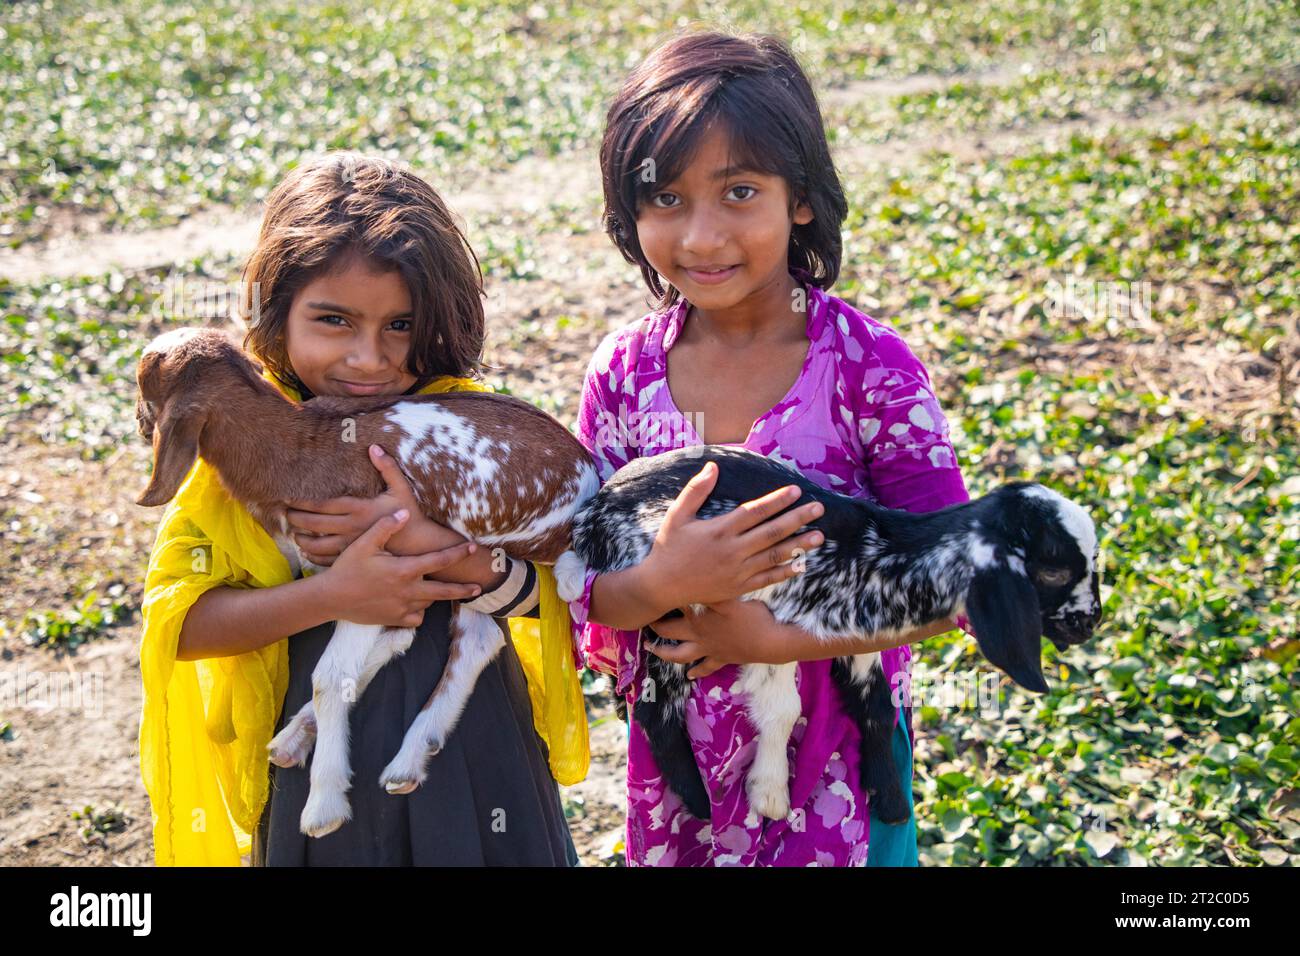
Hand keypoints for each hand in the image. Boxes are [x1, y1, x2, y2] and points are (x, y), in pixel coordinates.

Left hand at [286, 444, 460, 565]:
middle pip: (314, 524)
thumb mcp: (401, 488)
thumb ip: (388, 467)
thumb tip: (374, 447)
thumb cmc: (410, 514)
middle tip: (285, 513)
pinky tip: (307, 551)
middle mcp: (351, 528)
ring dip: (301, 539)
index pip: (323, 504)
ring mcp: (351, 546)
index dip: (303, 501)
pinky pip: (327, 560)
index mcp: (359, 509)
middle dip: (295, 518)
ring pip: (316, 544)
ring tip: (293, 533)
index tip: (288, 498)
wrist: (419, 545)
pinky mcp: (354, 559)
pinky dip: (313, 556)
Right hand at [320, 509, 482, 627]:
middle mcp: (408, 591)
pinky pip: (416, 618)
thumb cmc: (347, 568)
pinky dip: (419, 611)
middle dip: (463, 589)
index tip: (472, 548)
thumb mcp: (364, 543)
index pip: (438, 560)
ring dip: (434, 595)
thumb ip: (386, 527)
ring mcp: (402, 608)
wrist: (331, 598)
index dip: (457, 553)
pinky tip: (416, 604)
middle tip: (479, 587)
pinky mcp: (394, 620)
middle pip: (444, 591)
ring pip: (429, 602)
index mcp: (404, 570)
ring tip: (438, 589)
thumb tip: (405, 514)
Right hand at [639, 460, 825, 611]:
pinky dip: (785, 572)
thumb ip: (695, 491)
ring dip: (798, 545)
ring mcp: (737, 571)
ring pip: (774, 556)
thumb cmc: (668, 547)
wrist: (661, 586)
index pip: (755, 512)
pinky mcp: (738, 587)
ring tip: (819, 536)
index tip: (796, 490)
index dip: (777, 500)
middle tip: (819, 508)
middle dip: (797, 519)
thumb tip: (713, 467)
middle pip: (771, 532)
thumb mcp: (677, 515)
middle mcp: (732, 551)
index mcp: (719, 530)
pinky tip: (801, 564)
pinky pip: (766, 579)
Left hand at [644, 598, 787, 679]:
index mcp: (698, 616)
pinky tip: (689, 675)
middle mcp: (698, 634)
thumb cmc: (751, 616)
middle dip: (655, 628)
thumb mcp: (730, 596)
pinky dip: (697, 672)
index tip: (648, 593)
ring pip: (680, 655)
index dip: (659, 600)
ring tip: (652, 650)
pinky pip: (705, 668)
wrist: (769, 641)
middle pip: (668, 632)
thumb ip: (711, 587)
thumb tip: (694, 573)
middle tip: (646, 622)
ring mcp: (708, 649)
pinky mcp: (720, 659)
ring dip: (664, 653)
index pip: (673, 606)